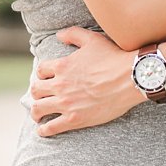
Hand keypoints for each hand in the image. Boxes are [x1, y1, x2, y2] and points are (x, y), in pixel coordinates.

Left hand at [28, 26, 143, 136]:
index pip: (41, 70)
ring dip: (35, 112)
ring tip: (38, 115)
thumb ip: (73, 34)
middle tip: (41, 97)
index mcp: (62, 66)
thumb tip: (58, 35)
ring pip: (38, 109)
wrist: (129, 78)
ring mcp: (66, 103)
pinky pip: (51, 127)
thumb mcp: (92, 39)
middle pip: (36, 90)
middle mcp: (60, 85)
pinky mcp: (75, 119)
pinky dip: (44, 130)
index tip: (45, 79)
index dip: (42, 74)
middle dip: (36, 93)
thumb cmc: (113, 57)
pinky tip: (43, 130)